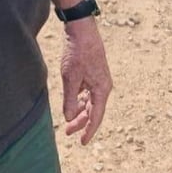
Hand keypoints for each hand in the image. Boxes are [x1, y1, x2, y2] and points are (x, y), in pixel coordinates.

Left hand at [59, 17, 112, 144]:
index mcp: (102, 88)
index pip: (97, 116)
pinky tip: (72, 103)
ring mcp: (98, 79)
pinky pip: (88, 92)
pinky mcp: (92, 72)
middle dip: (81, 122)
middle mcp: (103, 85)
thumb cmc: (78, 52)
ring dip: (80, 111)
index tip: (82, 143)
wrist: (81, 29)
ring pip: (90, 101)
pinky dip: (80, 100)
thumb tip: (70, 118)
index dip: (89, 130)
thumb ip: (70, 100)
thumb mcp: (71, 78)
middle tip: (67, 132)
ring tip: (68, 121)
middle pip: (93, 110)